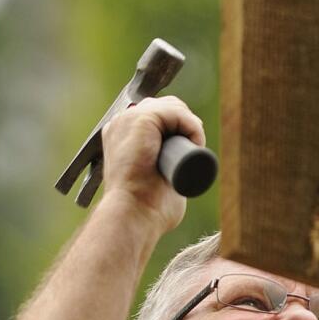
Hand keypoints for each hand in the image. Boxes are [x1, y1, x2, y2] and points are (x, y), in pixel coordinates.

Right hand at [99, 95, 206, 232]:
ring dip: (191, 125)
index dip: (179, 127)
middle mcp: (122, 122)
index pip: (156, 115)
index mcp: (121, 134)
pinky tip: (196, 142)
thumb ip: (164, 176)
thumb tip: (181, 179)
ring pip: (172, 107)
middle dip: (186, 122)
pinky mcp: (141, 119)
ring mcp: (128, 118)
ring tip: (196, 148)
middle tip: (197, 146)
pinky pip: (176, 112)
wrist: (134, 213)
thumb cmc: (146, 208)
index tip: (193, 146)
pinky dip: (192, 126)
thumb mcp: (155, 182)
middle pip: (165, 106)